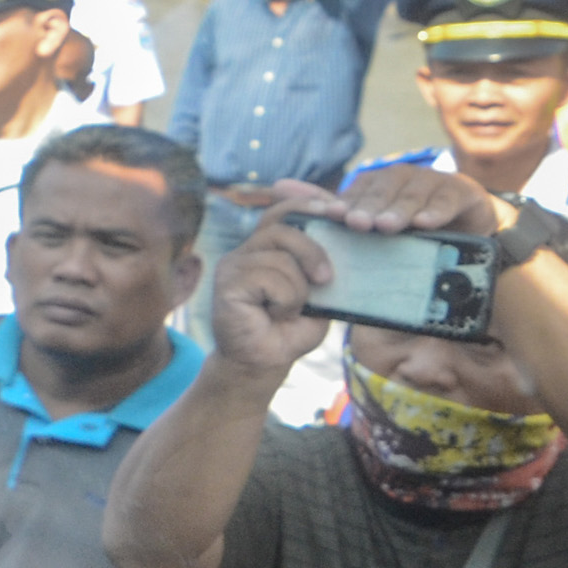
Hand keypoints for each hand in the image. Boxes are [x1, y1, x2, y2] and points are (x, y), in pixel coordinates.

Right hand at [204, 199, 344, 377]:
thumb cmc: (290, 330)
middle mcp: (246, 251)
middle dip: (313, 250)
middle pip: (282, 226)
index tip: (340, 209)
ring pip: (280, 257)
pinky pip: (270, 278)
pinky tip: (276, 316)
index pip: (283, 209)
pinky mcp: (226, 284)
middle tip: (327, 280)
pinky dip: (285, 300)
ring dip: (299, 289)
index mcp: (266, 247)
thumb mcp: (316, 293)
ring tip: (290, 311)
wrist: (263, 366)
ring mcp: (232, 265)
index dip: (309, 201)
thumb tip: (341, 233)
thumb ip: (322, 264)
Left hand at [329, 161, 504, 236]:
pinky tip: (424, 224)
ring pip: (412, 195)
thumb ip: (354, 217)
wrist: (469, 219)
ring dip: (398, 210)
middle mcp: (404, 177)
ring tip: (386, 226)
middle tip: (356, 223)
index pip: (359, 189)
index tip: (332, 215)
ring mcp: (432, 181)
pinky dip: (435, 212)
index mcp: (381, 182)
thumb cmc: (418, 222)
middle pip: (382, 190)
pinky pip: (446, 201)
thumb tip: (307, 211)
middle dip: (368, 207)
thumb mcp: (388, 223)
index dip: (346, 201)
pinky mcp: (460, 191)